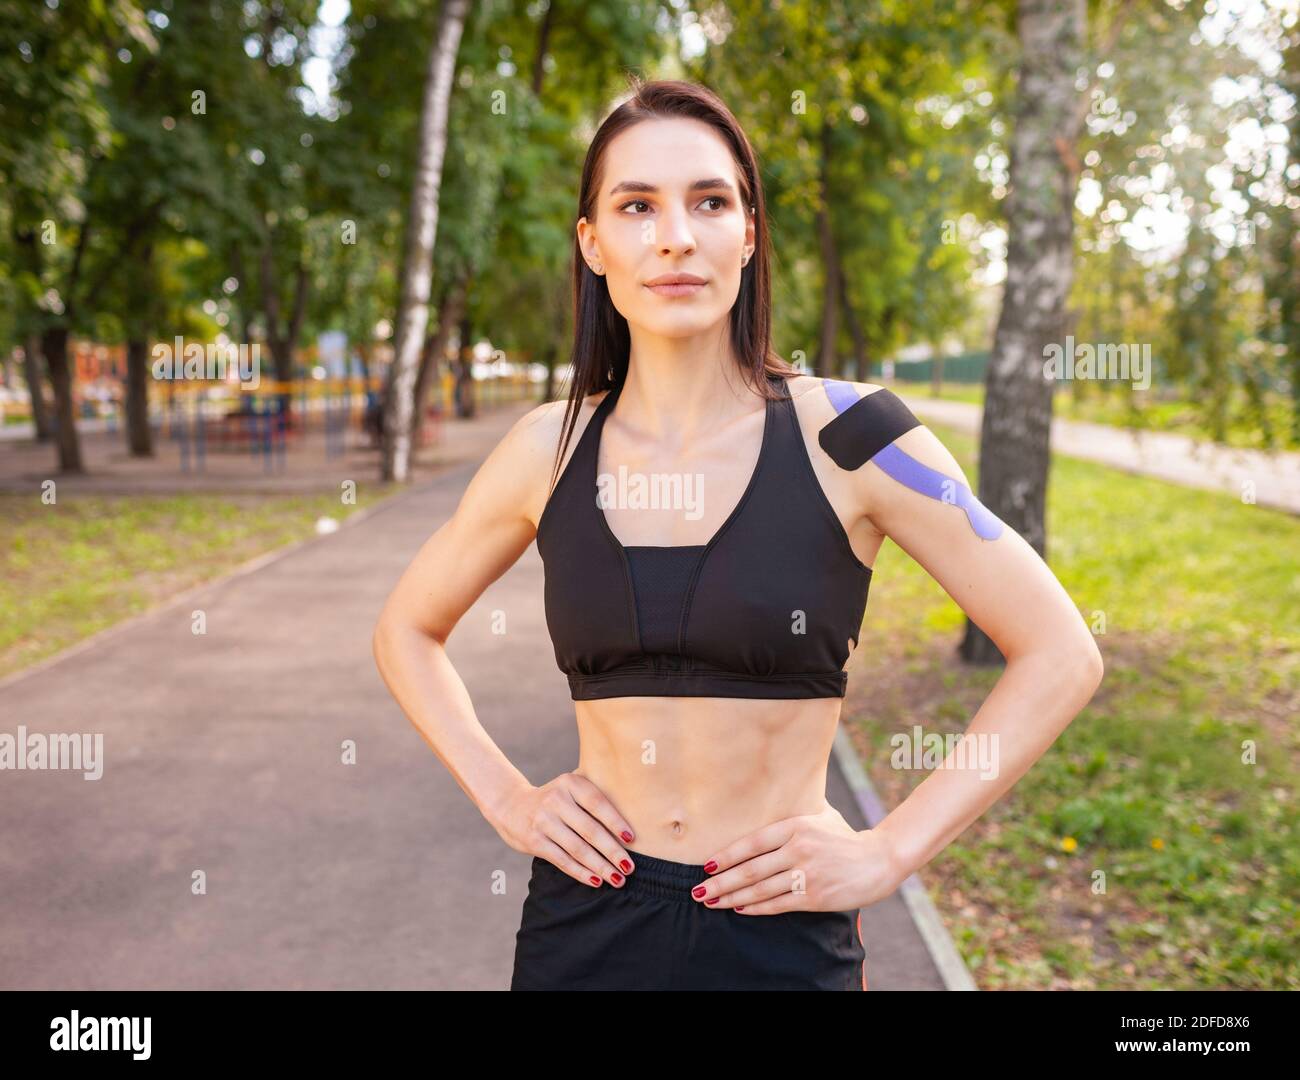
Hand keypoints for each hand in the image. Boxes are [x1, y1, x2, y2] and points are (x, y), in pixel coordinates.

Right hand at [490, 772, 637, 889]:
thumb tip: (630, 827)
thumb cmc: (554, 799)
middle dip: (612, 851)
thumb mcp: (570, 788)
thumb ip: (593, 798)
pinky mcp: (534, 840)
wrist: (511, 805)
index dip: (616, 822)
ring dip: (600, 866)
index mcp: (570, 783)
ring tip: (617, 879)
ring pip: (577, 848)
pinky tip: (596, 881)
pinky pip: (562, 860)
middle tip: (630, 868)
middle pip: (590, 830)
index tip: (632, 839)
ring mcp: (543, 821)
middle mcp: (556, 800)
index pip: (597, 803)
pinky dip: (581, 872)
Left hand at [689, 803, 900, 913]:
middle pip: (750, 869)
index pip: (752, 842)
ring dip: (732, 897)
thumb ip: (793, 813)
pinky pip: (778, 904)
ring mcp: (807, 874)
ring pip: (760, 889)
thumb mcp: (819, 816)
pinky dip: (756, 908)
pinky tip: (740, 908)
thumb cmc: (844, 838)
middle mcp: (799, 849)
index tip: (707, 864)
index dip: (727, 854)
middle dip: (720, 881)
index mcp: (796, 826)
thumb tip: (766, 801)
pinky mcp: (815, 896)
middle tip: (699, 890)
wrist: (878, 860)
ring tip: (712, 901)